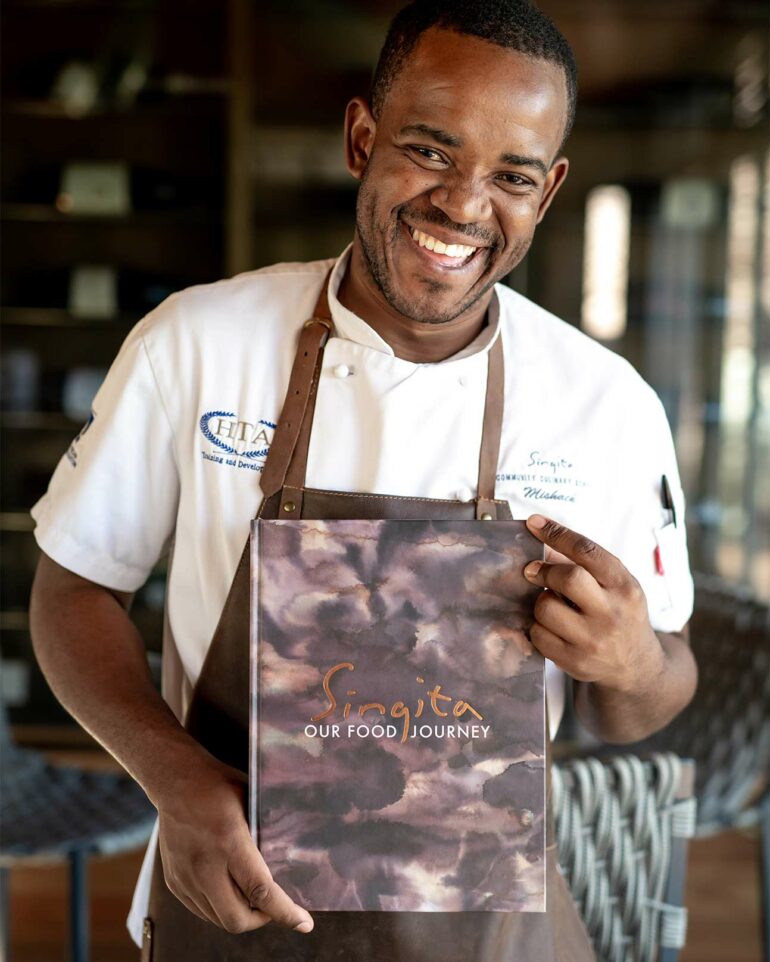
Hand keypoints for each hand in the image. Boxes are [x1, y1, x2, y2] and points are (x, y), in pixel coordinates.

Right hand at [156, 758, 313, 934]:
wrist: (175, 781)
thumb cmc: (218, 786)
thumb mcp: (251, 802)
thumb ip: (265, 834)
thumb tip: (288, 858)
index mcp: (229, 842)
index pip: (260, 890)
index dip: (285, 912)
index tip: (304, 922)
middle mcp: (205, 865)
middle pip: (237, 919)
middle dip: (262, 920)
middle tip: (274, 907)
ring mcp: (186, 877)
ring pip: (218, 919)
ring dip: (240, 914)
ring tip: (253, 897)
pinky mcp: (174, 882)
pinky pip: (201, 910)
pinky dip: (220, 908)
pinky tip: (230, 891)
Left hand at [522, 514, 664, 692]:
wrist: (636, 666)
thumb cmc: (620, 614)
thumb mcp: (617, 585)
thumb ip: (586, 564)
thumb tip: (545, 542)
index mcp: (625, 586)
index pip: (588, 552)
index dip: (557, 534)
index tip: (534, 523)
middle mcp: (612, 613)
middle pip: (568, 578)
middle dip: (544, 571)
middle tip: (533, 571)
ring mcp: (593, 640)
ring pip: (546, 608)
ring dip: (540, 601)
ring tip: (551, 604)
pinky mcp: (575, 662)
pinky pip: (538, 635)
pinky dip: (537, 626)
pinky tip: (551, 626)